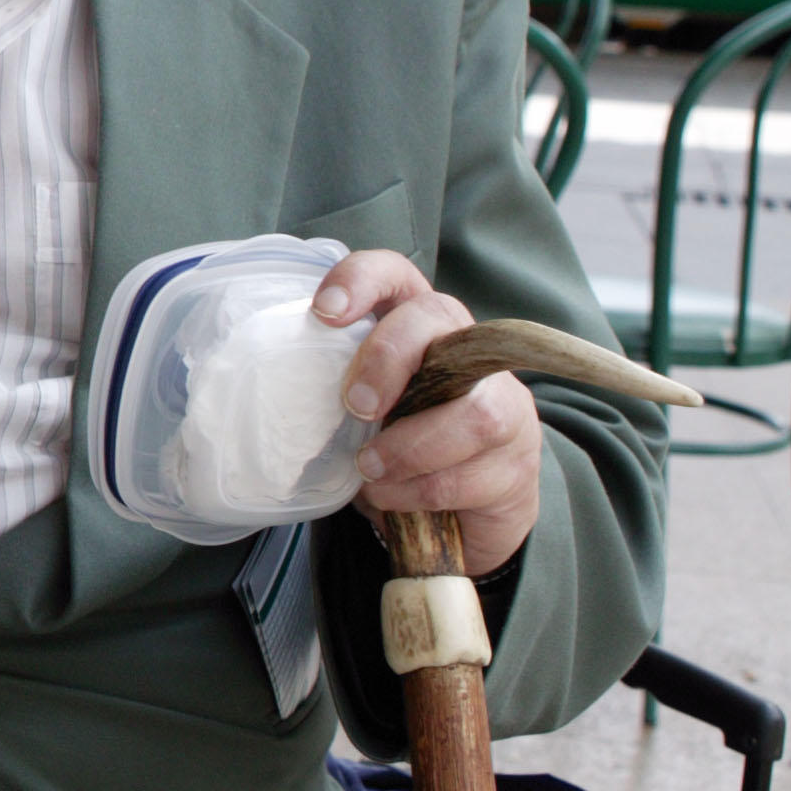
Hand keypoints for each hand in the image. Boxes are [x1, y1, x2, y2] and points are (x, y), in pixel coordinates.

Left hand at [315, 248, 543, 578]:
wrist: (462, 514)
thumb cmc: (401, 449)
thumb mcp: (364, 413)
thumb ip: (335, 392)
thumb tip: (272, 396)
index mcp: (418, 330)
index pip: (396, 275)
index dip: (362, 280)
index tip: (325, 311)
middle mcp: (468, 353)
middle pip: (438, 316)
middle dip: (388, 357)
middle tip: (356, 406)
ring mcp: (506, 404)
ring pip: (473, 412)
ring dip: (408, 448)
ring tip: (370, 468)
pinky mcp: (518, 462)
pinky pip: (468, 476)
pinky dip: (417, 491)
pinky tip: (393, 495)